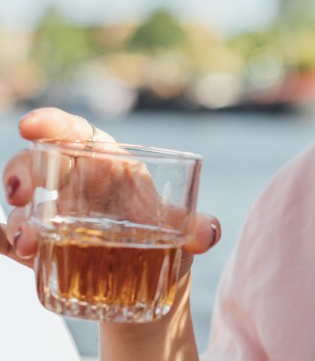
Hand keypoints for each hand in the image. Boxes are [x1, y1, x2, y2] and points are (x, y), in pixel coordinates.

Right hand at [1, 107, 220, 275]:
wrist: (155, 277)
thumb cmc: (167, 237)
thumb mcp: (183, 230)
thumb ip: (197, 229)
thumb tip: (208, 233)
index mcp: (110, 166)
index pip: (79, 134)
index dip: (54, 123)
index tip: (32, 124)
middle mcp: (77, 185)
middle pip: (39, 164)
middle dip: (22, 172)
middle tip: (21, 193)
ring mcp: (57, 216)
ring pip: (23, 208)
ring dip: (18, 222)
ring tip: (28, 243)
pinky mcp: (45, 247)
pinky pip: (11, 240)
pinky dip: (1, 240)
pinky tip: (2, 245)